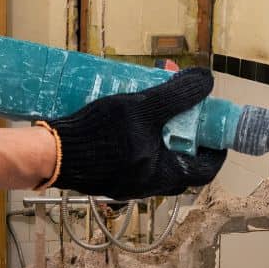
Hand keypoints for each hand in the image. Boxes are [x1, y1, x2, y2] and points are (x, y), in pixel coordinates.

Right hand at [48, 67, 226, 198]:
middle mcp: (149, 187)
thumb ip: (177, 96)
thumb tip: (206, 80)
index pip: (206, 170)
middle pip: (182, 167)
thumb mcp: (143, 108)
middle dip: (187, 141)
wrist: (53, 153)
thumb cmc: (100, 134)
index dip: (216, 149)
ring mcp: (127, 185)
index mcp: (164, 175)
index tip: (215, 129)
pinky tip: (129, 123)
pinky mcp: (109, 179)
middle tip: (185, 117)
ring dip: (162, 140)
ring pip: (157, 164)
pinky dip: (140, 144)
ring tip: (155, 113)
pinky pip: (135, 163)